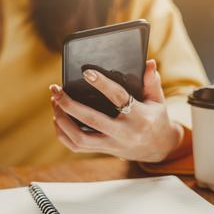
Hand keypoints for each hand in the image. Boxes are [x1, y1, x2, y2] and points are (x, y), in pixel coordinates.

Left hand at [50, 59, 182, 162]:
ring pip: (80, 138)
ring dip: (62, 120)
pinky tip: (57, 118)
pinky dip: (63, 134)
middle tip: (56, 89)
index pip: (118, 98)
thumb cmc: (155, 118)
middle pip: (91, 120)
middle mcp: (124, 133)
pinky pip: (77, 146)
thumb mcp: (158, 100)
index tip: (86, 72)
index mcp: (139, 117)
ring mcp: (112, 145)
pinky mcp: (103, 151)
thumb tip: (148, 62)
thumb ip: (152, 82)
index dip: (102, 84)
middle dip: (69, 104)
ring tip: (55, 101)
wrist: (158, 148)